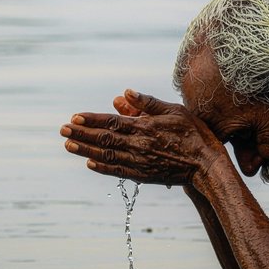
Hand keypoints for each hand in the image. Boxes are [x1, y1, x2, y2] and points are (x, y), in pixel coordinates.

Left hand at [60, 89, 225, 185]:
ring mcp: (140, 162)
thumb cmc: (194, 134)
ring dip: (85, 151)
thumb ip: (148, 103)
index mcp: (145, 127)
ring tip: (68, 146)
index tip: (74, 118)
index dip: (91, 120)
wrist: (207, 166)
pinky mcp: (143, 176)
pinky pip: (118, 171)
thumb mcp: (174, 111)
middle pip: (103, 140)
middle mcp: (139, 146)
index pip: (111, 122)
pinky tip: (89, 164)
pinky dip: (102, 168)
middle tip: (62, 130)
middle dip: (81, 134)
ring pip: (106, 156)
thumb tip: (125, 93)